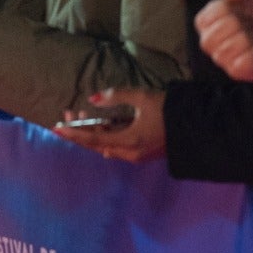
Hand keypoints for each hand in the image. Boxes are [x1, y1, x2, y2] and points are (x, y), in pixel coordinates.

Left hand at [52, 87, 166, 161]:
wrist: (198, 127)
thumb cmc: (169, 110)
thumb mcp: (141, 98)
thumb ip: (114, 97)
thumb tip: (92, 99)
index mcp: (128, 141)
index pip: (92, 139)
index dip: (72, 133)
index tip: (55, 128)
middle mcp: (129, 153)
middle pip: (96, 144)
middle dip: (79, 130)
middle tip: (67, 113)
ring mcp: (136, 155)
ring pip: (105, 146)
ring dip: (91, 132)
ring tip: (80, 114)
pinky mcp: (141, 153)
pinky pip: (116, 146)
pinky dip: (104, 135)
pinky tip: (100, 122)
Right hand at [195, 0, 252, 81]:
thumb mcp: (250, 2)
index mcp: (206, 22)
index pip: (213, 12)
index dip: (232, 10)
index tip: (242, 11)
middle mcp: (207, 41)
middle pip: (220, 31)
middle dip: (242, 27)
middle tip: (251, 26)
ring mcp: (219, 57)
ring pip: (229, 48)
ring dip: (250, 42)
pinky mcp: (233, 72)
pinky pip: (240, 63)